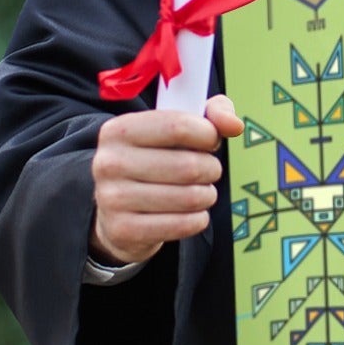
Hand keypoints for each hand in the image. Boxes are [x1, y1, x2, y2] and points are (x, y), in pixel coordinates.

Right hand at [89, 94, 244, 265]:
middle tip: (207, 171)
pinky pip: (183, 225)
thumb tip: (234, 125)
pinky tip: (190, 213)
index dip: (208, 134)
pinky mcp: (123, 230)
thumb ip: (211, 114)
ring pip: (190, 197)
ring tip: (199, 192)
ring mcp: (112, 198)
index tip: (211, 141)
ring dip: (207, 195)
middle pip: (189, 166)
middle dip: (211, 169)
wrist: (118, 210)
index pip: (178, 126)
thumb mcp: (177, 127)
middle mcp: (109, 162)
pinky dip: (198, 219)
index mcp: (119, 130)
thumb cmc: (155, 160)